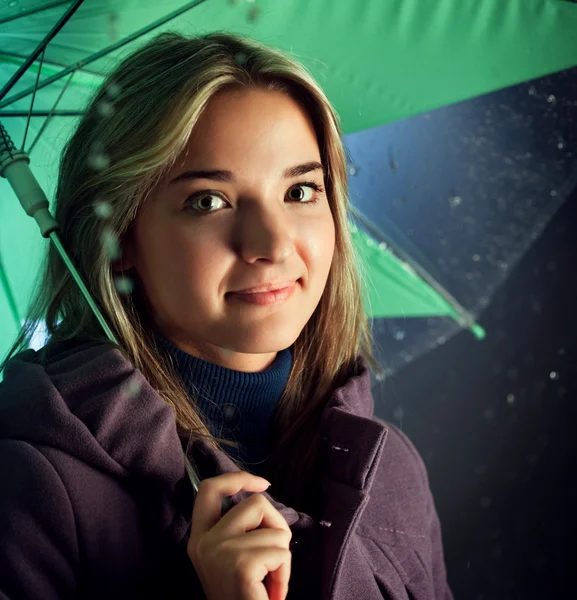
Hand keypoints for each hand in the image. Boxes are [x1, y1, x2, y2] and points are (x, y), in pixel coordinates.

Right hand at [187, 471, 291, 599]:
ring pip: (275, 529)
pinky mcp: (240, 565)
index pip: (209, 488)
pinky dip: (285, 574)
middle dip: (276, 526)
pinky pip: (281, 552)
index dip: (239, 477)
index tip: (264, 484)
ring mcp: (219, 552)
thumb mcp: (231, 559)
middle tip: (273, 560)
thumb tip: (261, 498)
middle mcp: (204, 542)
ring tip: (270, 583)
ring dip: (283, 557)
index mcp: (199, 538)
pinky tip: (272, 594)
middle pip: (254, 502)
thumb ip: (238, 530)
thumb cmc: (243, 597)